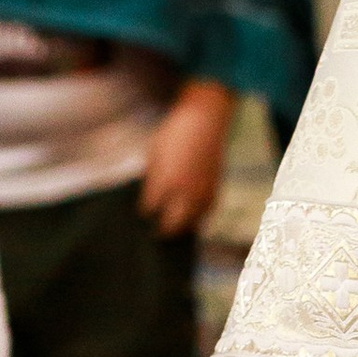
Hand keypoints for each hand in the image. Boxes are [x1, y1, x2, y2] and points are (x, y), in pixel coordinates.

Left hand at [140, 76, 233, 234]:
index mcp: (166, 180)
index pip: (151, 208)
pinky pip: (206, 213)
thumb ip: (153, 178)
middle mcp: (185, 191)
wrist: (204, 121)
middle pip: (173, 224)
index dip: (145, 214)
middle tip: (156, 235)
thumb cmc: (174, 133)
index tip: (141, 217)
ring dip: (182, 228)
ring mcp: (203, 192)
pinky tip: (191, 219)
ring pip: (192, 222)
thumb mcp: (155, 152)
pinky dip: (197, 219)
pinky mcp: (216, 190)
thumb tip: (150, 197)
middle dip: (163, 230)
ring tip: (174, 231)